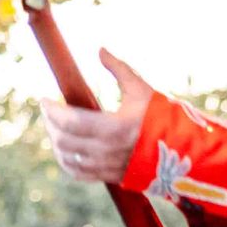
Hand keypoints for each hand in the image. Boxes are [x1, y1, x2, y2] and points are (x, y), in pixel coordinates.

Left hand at [41, 49, 153, 182]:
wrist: (182, 150)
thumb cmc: (161, 115)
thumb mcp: (141, 88)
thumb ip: (118, 69)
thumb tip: (100, 49)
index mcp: (115, 127)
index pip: (70, 121)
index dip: (52, 110)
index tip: (43, 99)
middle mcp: (108, 150)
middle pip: (65, 140)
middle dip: (51, 124)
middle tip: (48, 110)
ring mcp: (108, 166)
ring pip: (68, 159)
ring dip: (56, 143)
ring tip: (54, 127)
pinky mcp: (110, 176)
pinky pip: (79, 173)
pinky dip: (66, 161)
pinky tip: (64, 149)